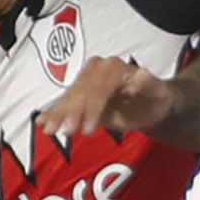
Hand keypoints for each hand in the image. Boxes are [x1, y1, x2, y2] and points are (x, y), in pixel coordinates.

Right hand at [37, 56, 173, 139]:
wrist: (149, 103)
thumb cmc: (154, 98)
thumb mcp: (157, 92)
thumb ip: (148, 85)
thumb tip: (141, 75)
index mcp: (114, 68)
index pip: (99, 88)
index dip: (93, 109)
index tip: (89, 129)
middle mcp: (98, 69)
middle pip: (81, 92)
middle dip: (73, 113)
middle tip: (66, 132)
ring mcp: (87, 80)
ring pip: (70, 97)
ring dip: (58, 114)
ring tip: (49, 130)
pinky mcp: (80, 93)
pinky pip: (65, 102)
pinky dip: (53, 112)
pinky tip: (42, 122)